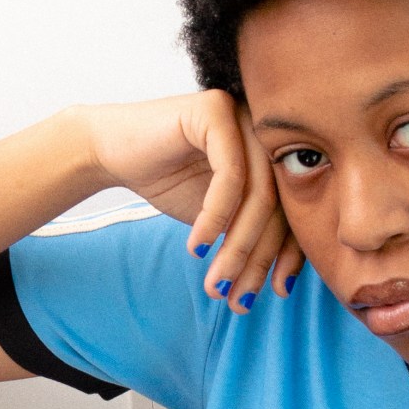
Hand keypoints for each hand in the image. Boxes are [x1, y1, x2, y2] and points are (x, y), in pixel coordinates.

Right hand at [82, 92, 304, 312]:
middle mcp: (267, 133)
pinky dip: (215, 219)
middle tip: (238, 298)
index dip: (290, 256)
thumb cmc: (168, 182)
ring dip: (237, 248)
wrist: (113, 152)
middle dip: (258, 260)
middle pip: (279, 205)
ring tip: (217, 282)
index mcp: (275, 155)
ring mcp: (244, 116)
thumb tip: (284, 283)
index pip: (295, 209)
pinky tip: (197, 247)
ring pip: (258, 195)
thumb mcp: (220, 219)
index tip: (279, 292)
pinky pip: (229, 175)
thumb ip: (252, 235)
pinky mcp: (216, 110)